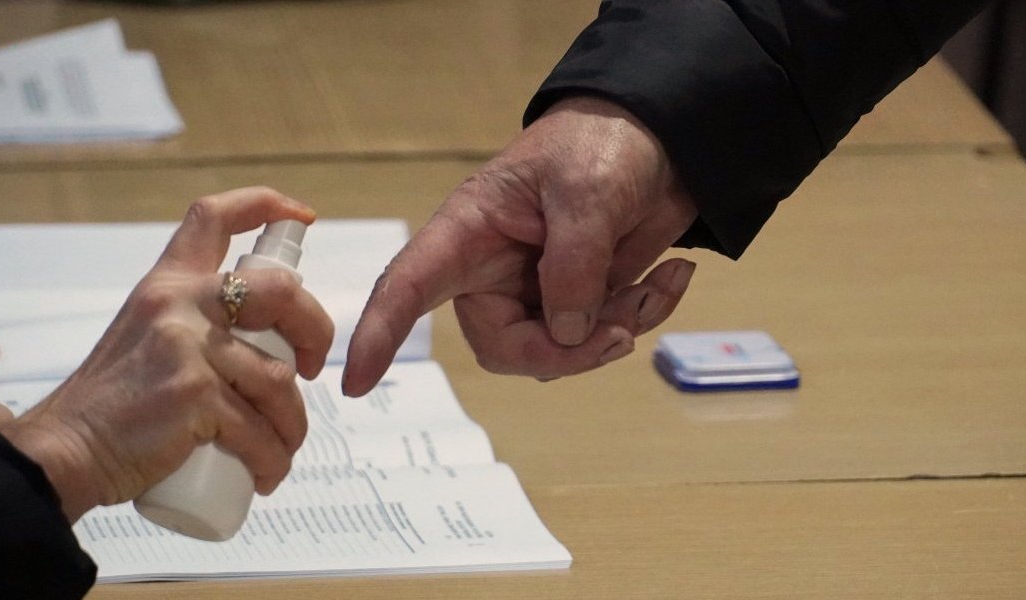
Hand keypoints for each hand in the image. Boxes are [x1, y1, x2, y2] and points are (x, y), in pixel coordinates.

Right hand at [2, 188, 334, 520]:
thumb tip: (266, 339)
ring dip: (292, 424)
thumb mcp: (145, 335)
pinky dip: (273, 458)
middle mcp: (178, 303)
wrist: (64, 451)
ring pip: (278, 379)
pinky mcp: (195, 396)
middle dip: (316, 330)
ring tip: (281, 448)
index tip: (302, 216)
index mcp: (167, 283)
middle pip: (282, 290)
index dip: (265, 203)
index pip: (213, 217)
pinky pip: (259, 429)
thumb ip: (191, 323)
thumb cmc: (110, 406)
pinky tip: (266, 473)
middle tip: (309, 368)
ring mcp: (187, 347)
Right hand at [343, 96, 696, 395]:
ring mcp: (539, 288)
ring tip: (656, 285)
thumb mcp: (587, 191)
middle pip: (504, 345)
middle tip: (618, 334)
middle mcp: (495, 268)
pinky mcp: (581, 297)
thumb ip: (572, 263)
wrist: (664, 135)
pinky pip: (599, 336)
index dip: (380, 334)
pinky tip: (672, 277)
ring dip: (615, 330)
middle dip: (564, 353)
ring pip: (558, 351)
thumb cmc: (603, 141)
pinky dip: (641, 316)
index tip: (353, 383)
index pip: (410, 285)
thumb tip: (566, 332)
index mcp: (470, 229)